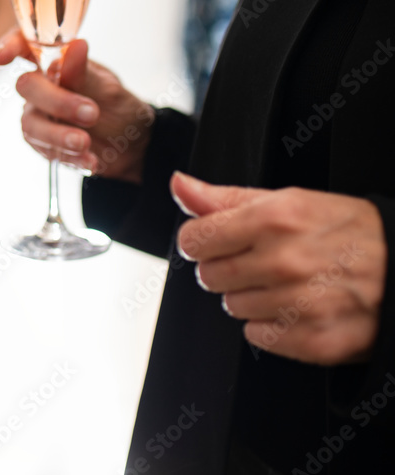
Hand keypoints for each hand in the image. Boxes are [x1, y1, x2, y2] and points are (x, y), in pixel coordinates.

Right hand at [0, 29, 153, 181]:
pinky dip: (69, 157)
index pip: (25, 45)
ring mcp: (38, 116)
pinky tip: (91, 160)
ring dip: (60, 135)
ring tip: (87, 143)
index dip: (9, 45)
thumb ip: (85, 73)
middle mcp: (41, 87)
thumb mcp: (108, 89)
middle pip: (26, 87)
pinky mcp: (42, 144)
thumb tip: (76, 45)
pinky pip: (45, 151)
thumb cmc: (117, 108)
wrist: (130, 146)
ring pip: (31, 123)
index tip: (3, 58)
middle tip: (92, 114)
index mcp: (55, 62)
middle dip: (57, 101)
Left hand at [172, 172, 386, 364]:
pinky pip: (257, 336)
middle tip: (264, 261)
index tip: (220, 240)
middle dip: (229, 268)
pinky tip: (298, 307)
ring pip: (231, 307)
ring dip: (252, 297)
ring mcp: (299, 304)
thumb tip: (180, 185)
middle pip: (208, 276)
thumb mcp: (288, 201)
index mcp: (273, 219)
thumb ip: (224, 198)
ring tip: (289, 283)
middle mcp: (284, 261)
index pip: (192, 240)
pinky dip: (272, 325)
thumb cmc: (346, 230)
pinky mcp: (313, 340)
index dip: (203, 240)